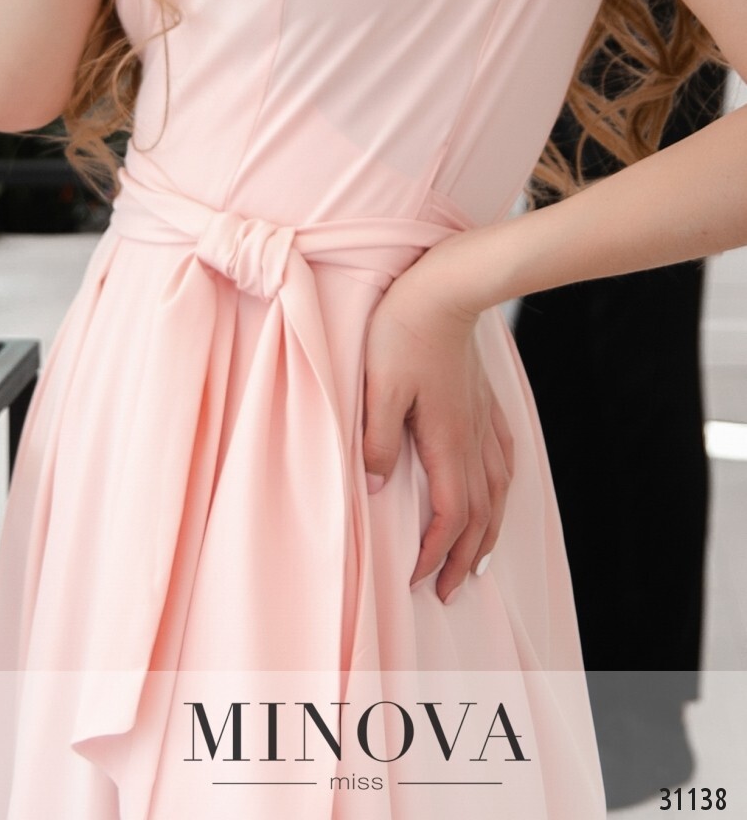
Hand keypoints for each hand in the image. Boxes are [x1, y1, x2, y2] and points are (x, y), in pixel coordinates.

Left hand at [362, 254, 513, 603]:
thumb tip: (374, 487)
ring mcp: (484, 421)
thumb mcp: (378, 387)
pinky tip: (500, 496)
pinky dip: (503, 491)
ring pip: (498, 493)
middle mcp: (473, 438)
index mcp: (446, 439)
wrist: (446, 288)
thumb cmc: (405, 331)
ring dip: (488, 534)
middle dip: (463, 559)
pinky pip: (505, 460)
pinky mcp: (486, 404)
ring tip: (477, 563)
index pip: (450, 514)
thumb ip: (377, 439)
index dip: (435, 551)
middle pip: (479, 514)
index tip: (417, 577)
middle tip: (448, 591)